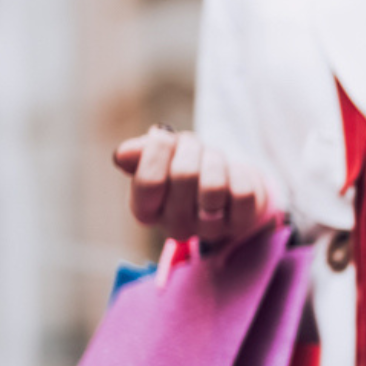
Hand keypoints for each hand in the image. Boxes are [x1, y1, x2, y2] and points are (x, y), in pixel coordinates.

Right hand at [112, 126, 270, 244]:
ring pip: (215, 187)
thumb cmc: (185, 164)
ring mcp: (208, 229)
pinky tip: (233, 175)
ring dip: (215, 160)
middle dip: (191, 149)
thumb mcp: (160, 154)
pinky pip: (242, 193)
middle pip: (184, 175)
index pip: (149, 182)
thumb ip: (140, 153)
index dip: (158, 149)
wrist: (227, 181)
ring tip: (213, 158)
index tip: (164, 136)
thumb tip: (123, 155)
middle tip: (194, 146)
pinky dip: (240, 173)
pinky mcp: (239, 225)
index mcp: (145, 210)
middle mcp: (174, 226)